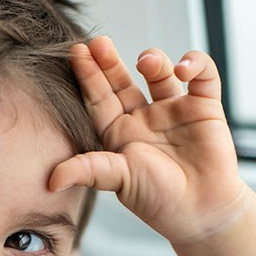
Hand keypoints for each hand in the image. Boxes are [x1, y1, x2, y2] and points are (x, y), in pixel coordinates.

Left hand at [50, 37, 243, 243]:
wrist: (201, 212)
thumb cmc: (158, 200)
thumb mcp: (118, 180)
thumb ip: (88, 170)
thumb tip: (51, 180)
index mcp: (119, 134)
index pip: (99, 99)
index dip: (88, 76)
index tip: (76, 53)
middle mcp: (143, 119)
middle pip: (123, 81)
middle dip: (110, 61)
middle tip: (98, 43)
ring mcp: (173, 111)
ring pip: (160, 73)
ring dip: (153, 60)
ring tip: (145, 62)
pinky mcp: (204, 107)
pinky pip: (202, 76)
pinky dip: (195, 64)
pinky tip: (183, 68)